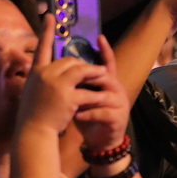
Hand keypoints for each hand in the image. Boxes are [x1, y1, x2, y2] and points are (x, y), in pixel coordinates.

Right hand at [18, 14, 95, 136]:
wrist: (33, 132)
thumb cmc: (34, 114)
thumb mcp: (33, 90)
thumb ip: (41, 78)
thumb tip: (50, 67)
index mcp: (36, 72)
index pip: (42, 47)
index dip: (47, 31)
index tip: (51, 15)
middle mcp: (44, 74)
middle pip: (70, 60)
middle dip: (83, 65)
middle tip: (93, 71)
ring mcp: (56, 85)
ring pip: (81, 70)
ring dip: (94, 73)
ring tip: (104, 75)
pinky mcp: (68, 97)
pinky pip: (87, 90)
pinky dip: (96, 93)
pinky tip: (103, 96)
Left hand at [73, 34, 130, 150]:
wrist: (100, 141)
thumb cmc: (89, 116)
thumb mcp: (81, 97)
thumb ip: (76, 83)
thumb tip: (57, 66)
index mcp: (108, 82)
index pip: (108, 62)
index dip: (105, 50)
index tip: (99, 36)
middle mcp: (116, 89)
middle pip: (104, 76)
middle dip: (88, 75)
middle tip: (71, 77)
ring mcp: (119, 104)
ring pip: (103, 94)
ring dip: (86, 97)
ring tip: (70, 99)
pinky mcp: (117, 118)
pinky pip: (102, 113)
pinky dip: (88, 114)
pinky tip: (76, 116)